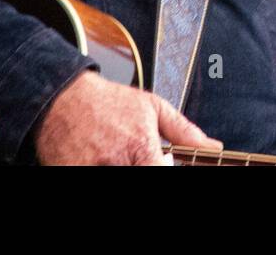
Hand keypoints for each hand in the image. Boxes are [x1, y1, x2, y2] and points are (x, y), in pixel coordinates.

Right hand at [33, 69, 222, 164]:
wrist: (61, 97)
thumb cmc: (108, 102)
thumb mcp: (151, 107)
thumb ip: (184, 131)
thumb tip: (213, 146)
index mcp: (141, 147)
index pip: (161, 173)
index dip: (164, 172)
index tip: (161, 166)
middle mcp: (116, 163)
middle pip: (140, 176)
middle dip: (139, 168)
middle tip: (134, 159)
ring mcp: (92, 170)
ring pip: (116, 179)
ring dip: (119, 169)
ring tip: (114, 156)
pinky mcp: (71, 173)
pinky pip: (90, 178)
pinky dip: (97, 169)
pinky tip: (99, 160)